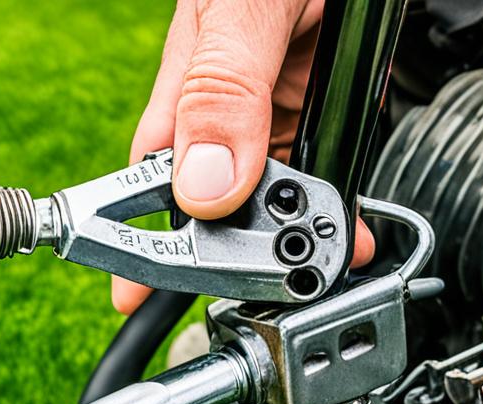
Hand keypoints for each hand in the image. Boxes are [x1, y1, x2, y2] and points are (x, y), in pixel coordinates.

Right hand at [116, 0, 374, 313]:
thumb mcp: (247, 6)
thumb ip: (224, 87)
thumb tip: (202, 186)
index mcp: (189, 74)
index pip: (151, 173)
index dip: (141, 238)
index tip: (131, 295)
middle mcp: (226, 94)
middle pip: (218, 195)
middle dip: (240, 249)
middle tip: (270, 287)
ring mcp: (275, 94)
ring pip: (272, 187)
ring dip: (296, 231)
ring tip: (323, 264)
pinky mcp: (320, 92)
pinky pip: (319, 162)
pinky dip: (335, 201)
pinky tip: (351, 226)